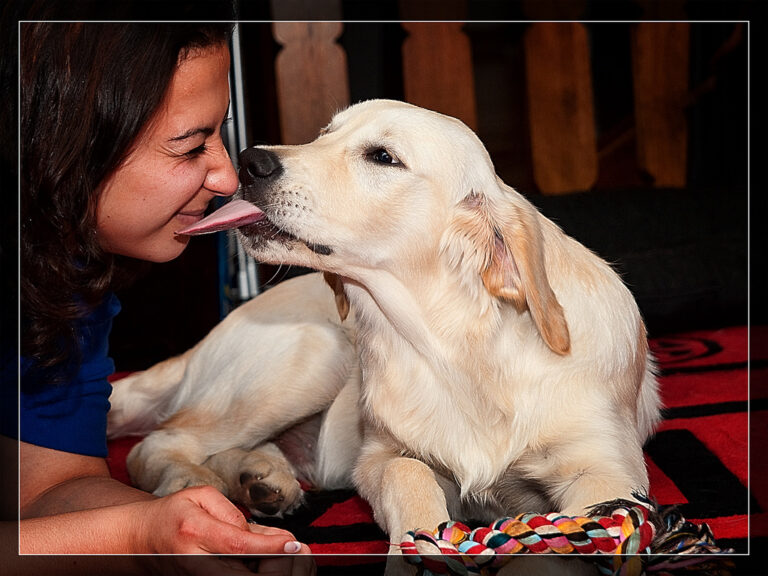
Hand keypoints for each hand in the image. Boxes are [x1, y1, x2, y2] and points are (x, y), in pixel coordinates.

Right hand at [131, 485, 309, 555]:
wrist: (142, 539)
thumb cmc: (172, 515)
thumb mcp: (201, 498)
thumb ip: (234, 513)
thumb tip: (266, 535)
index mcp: (195, 531)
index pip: (239, 545)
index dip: (270, 547)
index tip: (292, 543)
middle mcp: (195, 561)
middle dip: (273, 566)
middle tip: (292, 552)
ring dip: (266, 571)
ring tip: (279, 555)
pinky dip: (254, 572)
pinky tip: (263, 561)